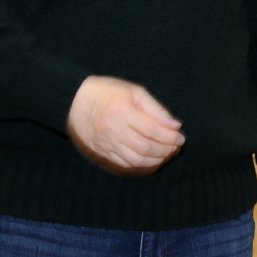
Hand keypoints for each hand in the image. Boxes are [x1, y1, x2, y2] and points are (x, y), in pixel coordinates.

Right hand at [66, 76, 183, 174]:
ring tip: (167, 153)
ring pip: (137, 160)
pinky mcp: (101, 153)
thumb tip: (175, 125)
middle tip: (176, 147)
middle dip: (166, 150)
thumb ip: (156, 109)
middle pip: (146, 148)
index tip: (181, 137)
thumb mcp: (134, 91)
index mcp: (122, 111)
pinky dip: (142, 166)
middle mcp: (113, 130)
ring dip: (156, 160)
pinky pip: (125, 165)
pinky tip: (152, 159)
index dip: (170, 137)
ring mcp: (106, 144)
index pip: (153, 131)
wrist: (75, 101)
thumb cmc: (108, 92)